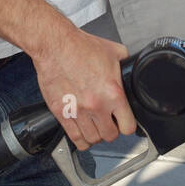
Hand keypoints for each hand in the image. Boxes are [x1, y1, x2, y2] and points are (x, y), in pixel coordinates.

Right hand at [32, 25, 136, 151]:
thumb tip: (129, 68)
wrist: (55, 45)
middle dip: (111, 130)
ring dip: (96, 135)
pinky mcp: (61, 113)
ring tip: (95, 127)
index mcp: (113, 93)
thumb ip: (124, 64)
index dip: (127, 125)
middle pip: (110, 136)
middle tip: (108, 123)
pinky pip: (74, 138)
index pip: (128, 126)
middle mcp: (96, 106)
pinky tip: (83, 133)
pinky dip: (80, 139)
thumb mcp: (114, 51)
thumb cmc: (81, 47)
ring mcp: (78, 111)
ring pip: (92, 139)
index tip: (124, 122)